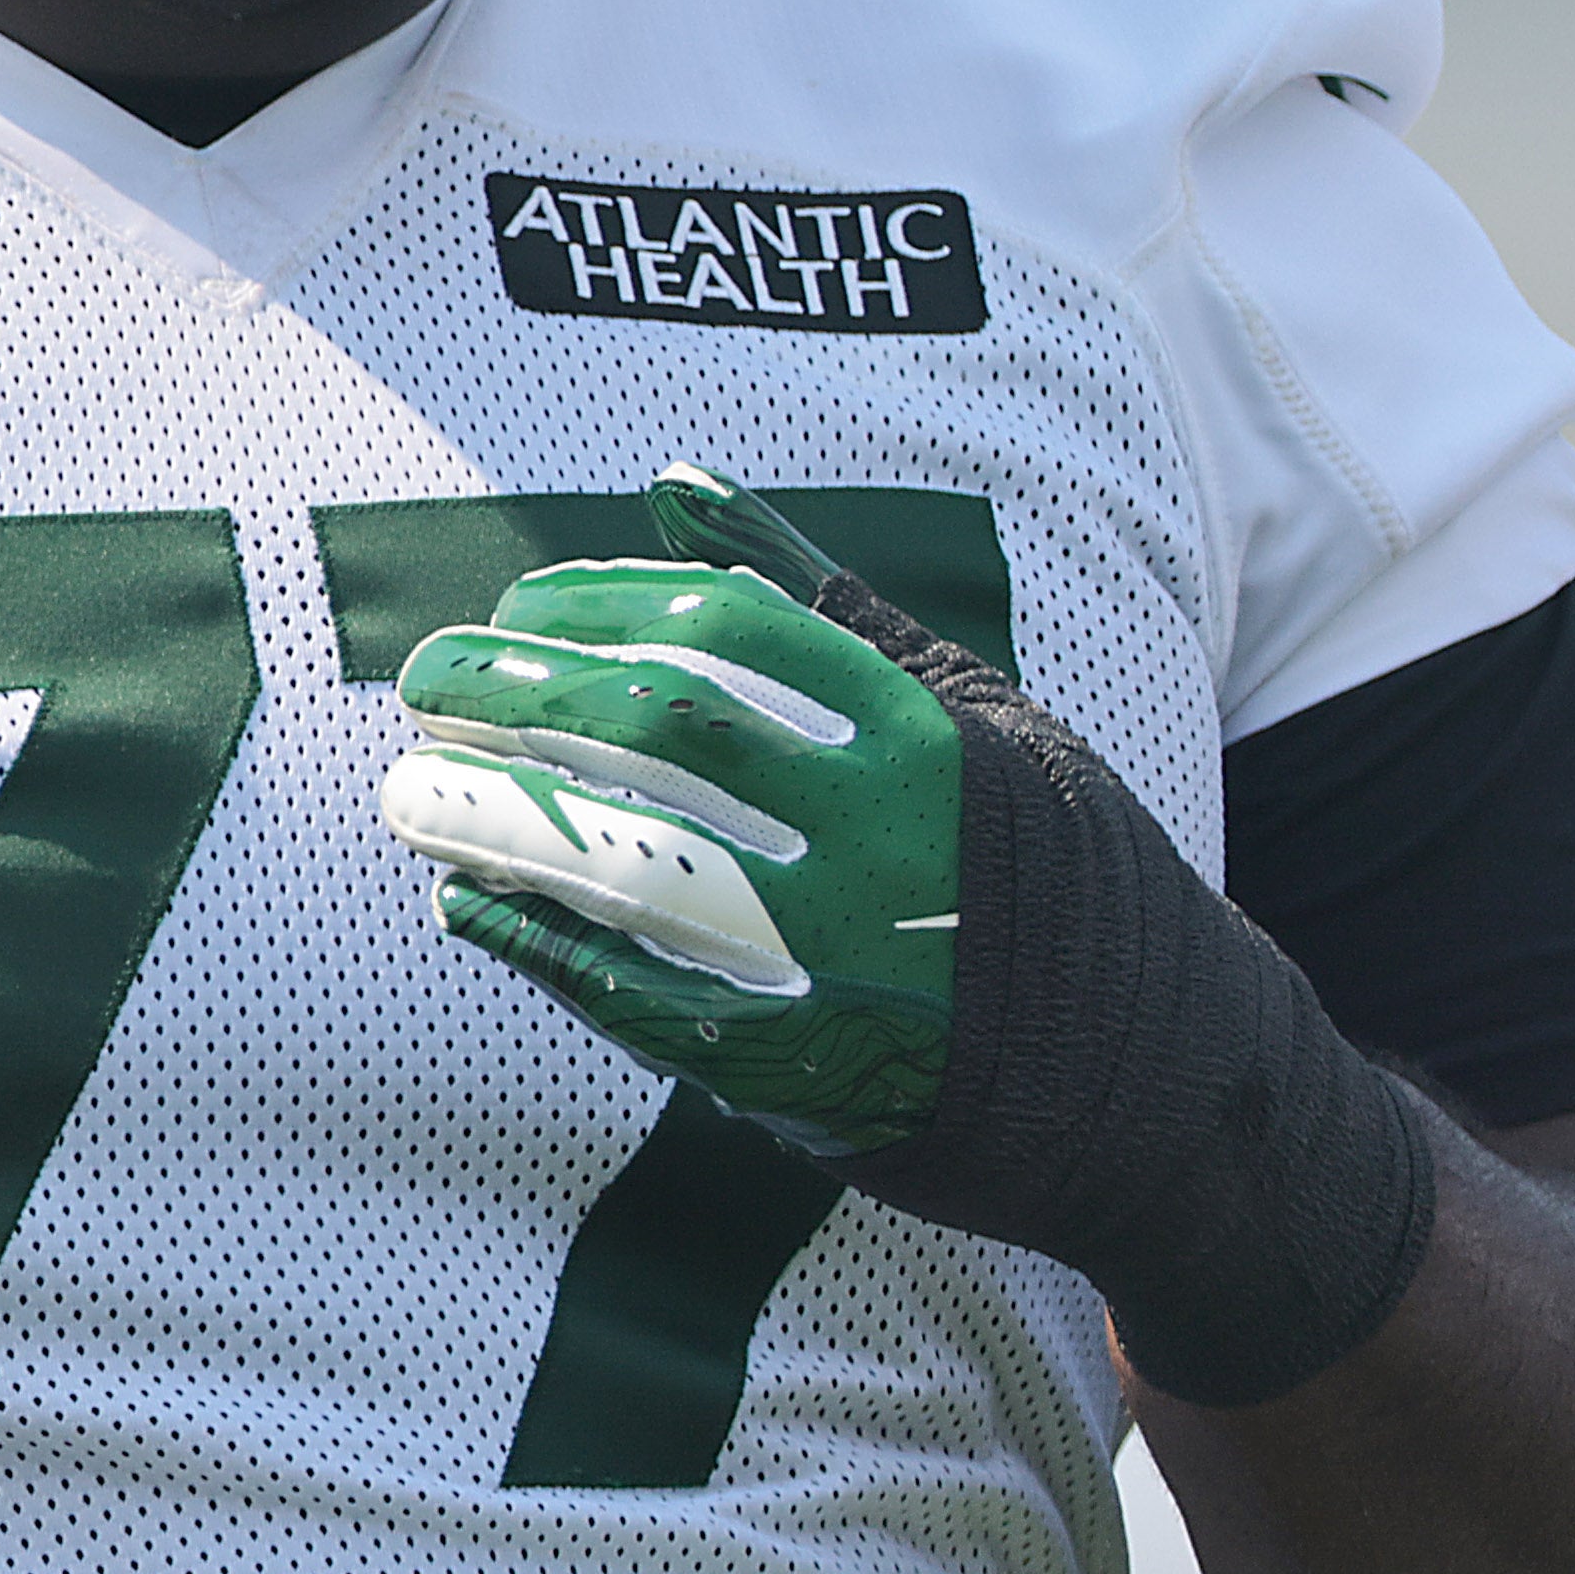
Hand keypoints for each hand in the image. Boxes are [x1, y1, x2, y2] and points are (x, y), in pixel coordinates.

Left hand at [379, 466, 1442, 1403]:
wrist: (1164, 1089)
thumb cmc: (1058, 877)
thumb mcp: (978, 715)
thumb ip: (824, 605)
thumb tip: (682, 484)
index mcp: (920, 733)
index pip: (721, 631)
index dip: (591, 605)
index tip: (512, 604)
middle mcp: (875, 836)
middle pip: (650, 730)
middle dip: (513, 691)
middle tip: (422, 681)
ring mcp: (833, 960)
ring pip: (619, 863)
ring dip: (491, 820)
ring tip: (410, 793)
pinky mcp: (798, 1074)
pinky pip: (629, 1000)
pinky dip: (534, 948)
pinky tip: (464, 906)